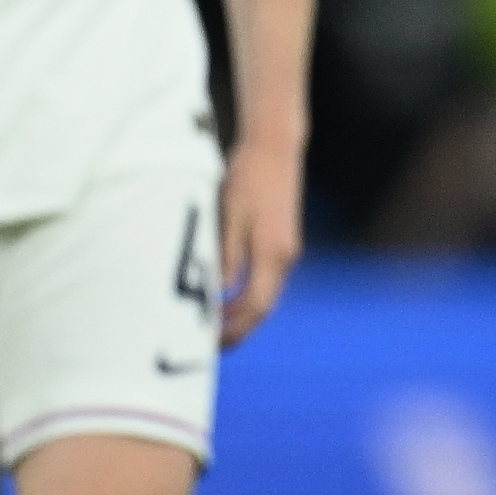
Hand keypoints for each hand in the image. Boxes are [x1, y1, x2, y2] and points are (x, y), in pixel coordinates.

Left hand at [216, 131, 303, 344]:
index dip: (234, 329)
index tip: (211, 344)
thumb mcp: (229, 216)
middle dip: (238, 329)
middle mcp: (285, 257)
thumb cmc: (248, 176)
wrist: (275, 147)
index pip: (255, 307)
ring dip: (241, 314)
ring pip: (264, 295)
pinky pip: (264, 280)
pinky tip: (226, 298)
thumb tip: (215, 294)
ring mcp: (286, 251)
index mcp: (273, 253)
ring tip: (213, 327)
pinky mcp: (281, 242)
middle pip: (262, 307)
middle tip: (209, 346)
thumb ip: (225, 257)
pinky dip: (246, 296)